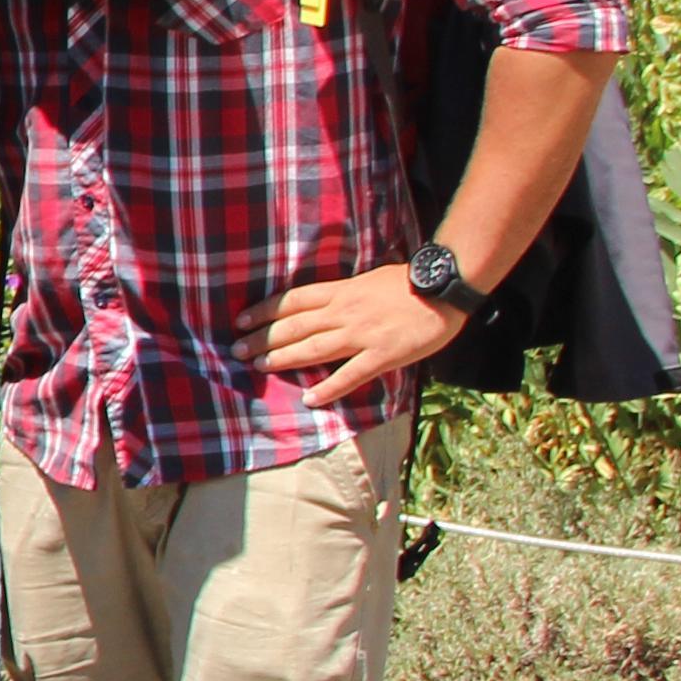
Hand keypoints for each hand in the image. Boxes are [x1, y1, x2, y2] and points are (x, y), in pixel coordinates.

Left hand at [244, 263, 465, 405]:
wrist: (443, 288)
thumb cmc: (408, 283)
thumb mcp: (367, 280)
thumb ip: (343, 294)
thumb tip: (322, 305)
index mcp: (341, 291)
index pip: (293, 301)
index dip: (265, 311)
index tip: (242, 320)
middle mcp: (345, 312)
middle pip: (294, 326)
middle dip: (263, 338)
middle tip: (237, 350)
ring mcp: (362, 335)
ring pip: (313, 349)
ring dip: (283, 359)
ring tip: (260, 368)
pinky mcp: (382, 355)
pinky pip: (350, 375)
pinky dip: (328, 389)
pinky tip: (311, 400)